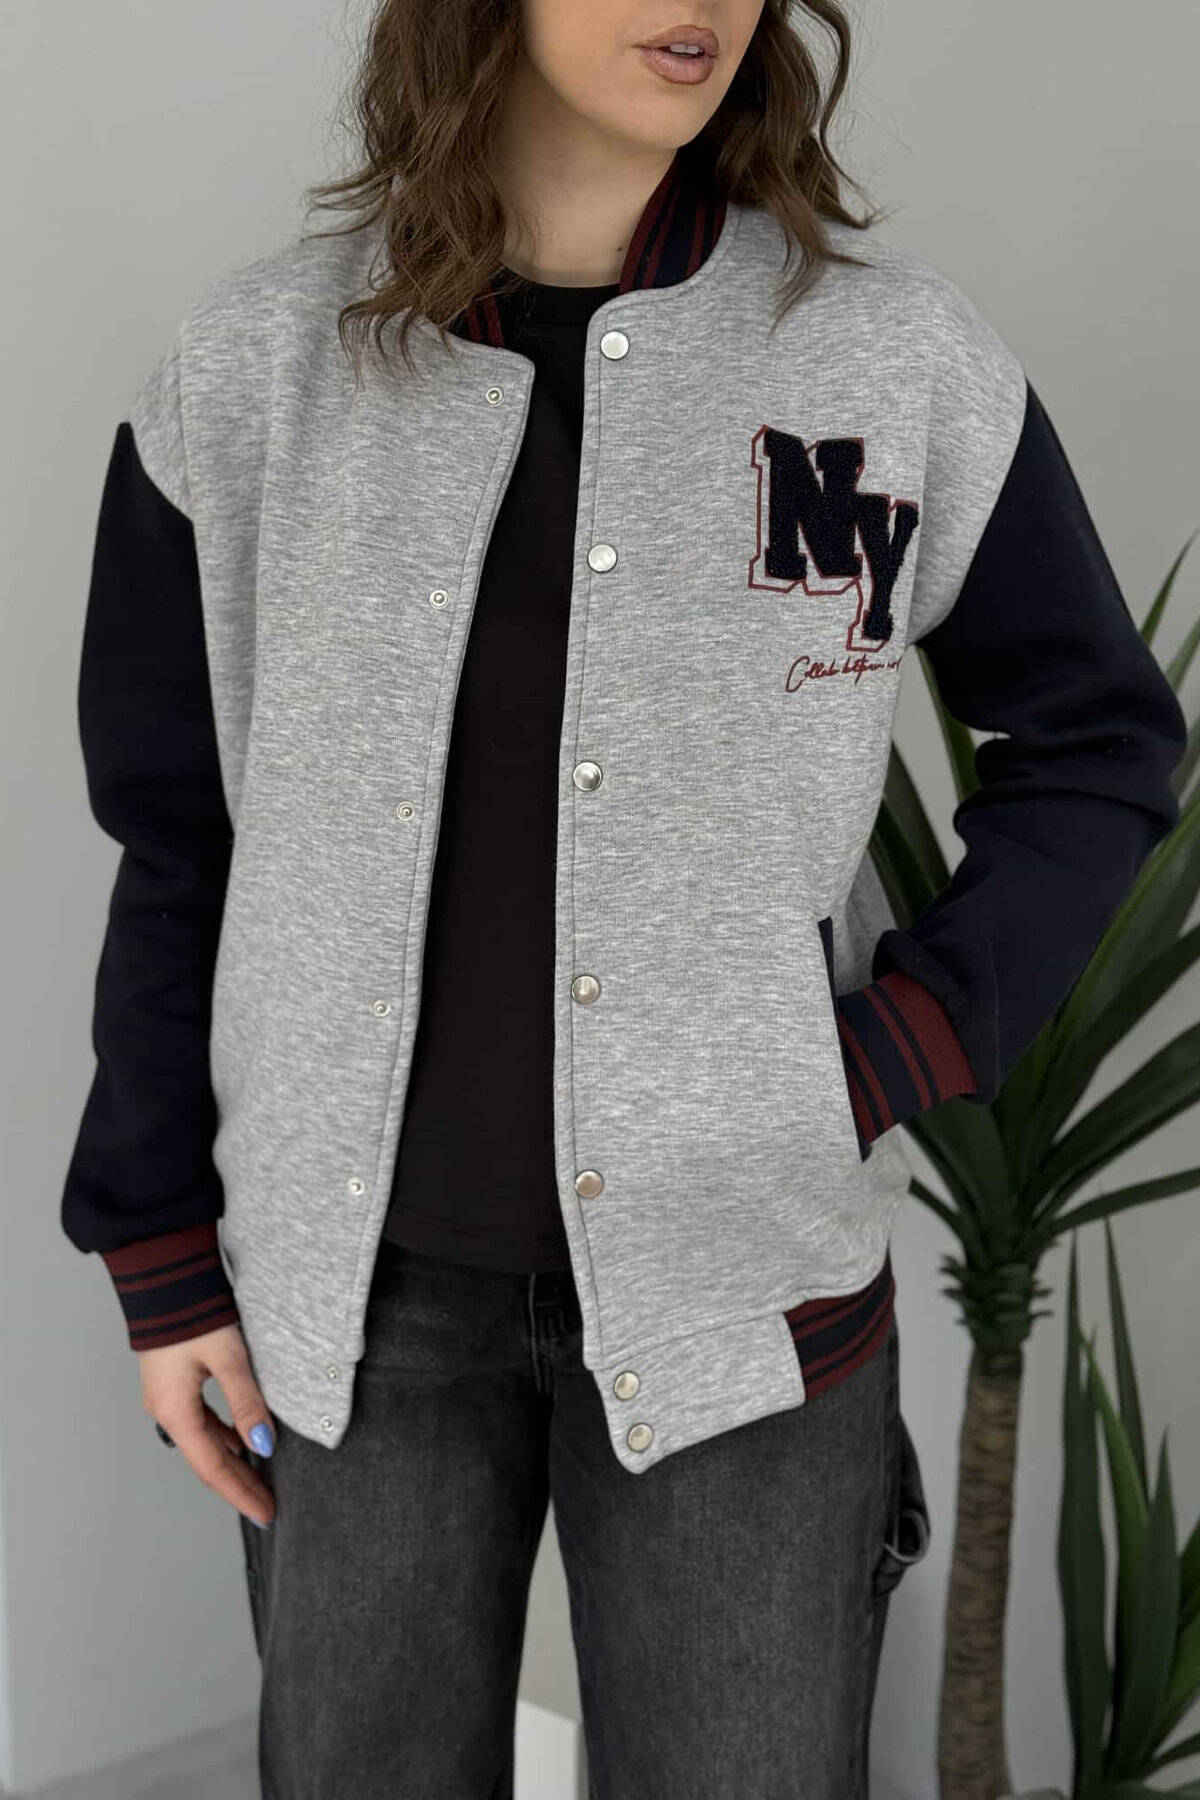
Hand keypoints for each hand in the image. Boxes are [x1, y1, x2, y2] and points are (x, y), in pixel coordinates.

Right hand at [139, 1323, 276, 1527]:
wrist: (164, 1279)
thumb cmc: (193, 1314)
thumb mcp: (228, 1358)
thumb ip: (246, 1402)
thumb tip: (263, 1442)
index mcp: (176, 1413)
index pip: (213, 1468)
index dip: (241, 1493)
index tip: (265, 1514)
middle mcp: (166, 1412)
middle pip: (207, 1462)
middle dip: (238, 1485)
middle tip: (267, 1505)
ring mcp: (166, 1399)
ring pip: (203, 1443)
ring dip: (231, 1462)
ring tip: (260, 1477)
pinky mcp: (172, 1385)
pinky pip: (199, 1423)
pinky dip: (222, 1437)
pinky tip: (240, 1439)